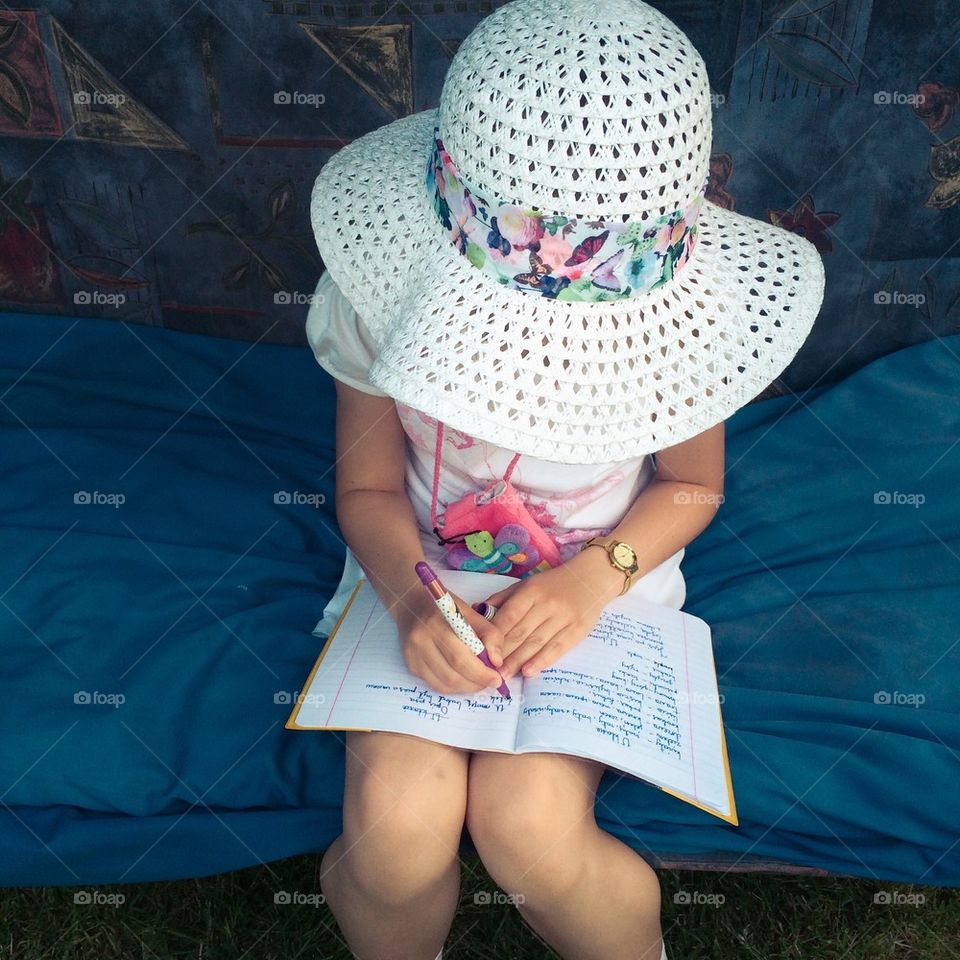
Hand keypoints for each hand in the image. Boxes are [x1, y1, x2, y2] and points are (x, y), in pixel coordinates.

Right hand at [394, 590, 508, 695]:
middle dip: (476, 683)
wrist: (411, 603)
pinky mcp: (411, 665)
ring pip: (444, 684)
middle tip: (492, 682)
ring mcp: (413, 655)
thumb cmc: (443, 607)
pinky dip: (454, 686)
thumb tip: (497, 661)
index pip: (460, 657)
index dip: (480, 673)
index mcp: (435, 623)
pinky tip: (464, 678)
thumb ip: (488, 633)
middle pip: (452, 675)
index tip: (497, 678)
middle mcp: (420, 641)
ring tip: (480, 681)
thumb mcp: (469, 611)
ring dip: (466, 687)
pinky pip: (435, 684)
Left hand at [478, 554, 621, 679]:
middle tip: (489, 671)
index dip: (495, 635)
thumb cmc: (552, 584)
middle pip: (521, 632)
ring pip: (537, 642)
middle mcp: (547, 604)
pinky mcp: (578, 630)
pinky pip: (557, 648)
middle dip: (503, 653)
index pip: (509, 615)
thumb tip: (477, 611)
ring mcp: (564, 617)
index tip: (482, 651)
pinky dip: (542, 661)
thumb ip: (503, 599)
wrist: (591, 578)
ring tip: (504, 676)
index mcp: (531, 590)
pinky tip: (529, 671)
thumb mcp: (526, 584)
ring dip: (518, 661)